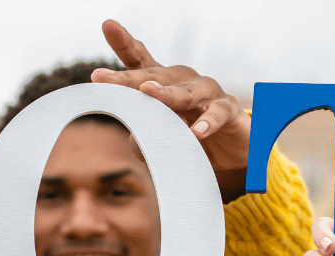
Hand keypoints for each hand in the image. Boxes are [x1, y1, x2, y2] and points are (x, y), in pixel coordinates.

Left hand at [91, 19, 250, 201]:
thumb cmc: (193, 140)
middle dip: (127, 79)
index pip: (141, 60)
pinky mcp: (229, 110)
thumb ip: (145, 138)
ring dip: (167, 93)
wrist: (234, 151)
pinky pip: (217, 113)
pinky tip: (196, 132)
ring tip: (148, 91)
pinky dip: (208, 122)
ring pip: (184, 92)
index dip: (124, 43)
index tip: (108, 25)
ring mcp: (207, 93)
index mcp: (163, 83)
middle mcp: (183, 81)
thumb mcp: (164, 140)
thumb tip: (136, 139)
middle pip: (154, 76)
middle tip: (101, 76)